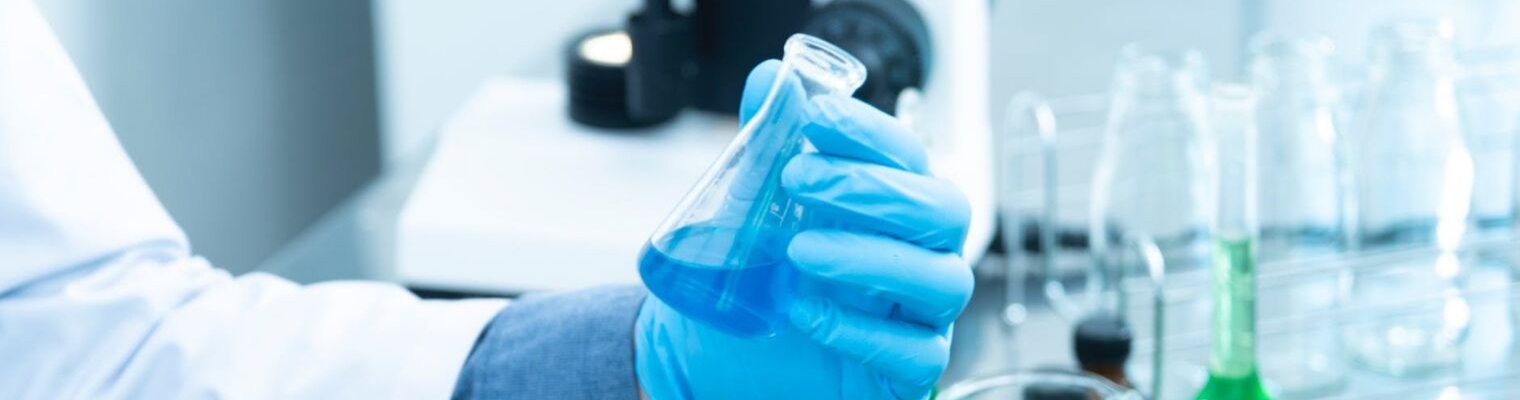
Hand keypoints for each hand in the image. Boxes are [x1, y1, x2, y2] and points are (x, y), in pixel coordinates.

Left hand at [633, 60, 973, 399]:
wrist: (726, 363)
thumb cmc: (759, 284)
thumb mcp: (746, 215)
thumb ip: (763, 147)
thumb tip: (769, 80)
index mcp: (893, 206)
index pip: (908, 156)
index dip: (869, 132)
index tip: (814, 117)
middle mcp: (920, 254)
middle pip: (944, 210)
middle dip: (872, 189)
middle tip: (797, 180)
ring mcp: (921, 315)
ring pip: (942, 280)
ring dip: (870, 258)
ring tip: (798, 251)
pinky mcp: (910, 371)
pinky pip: (916, 352)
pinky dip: (861, 331)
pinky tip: (805, 314)